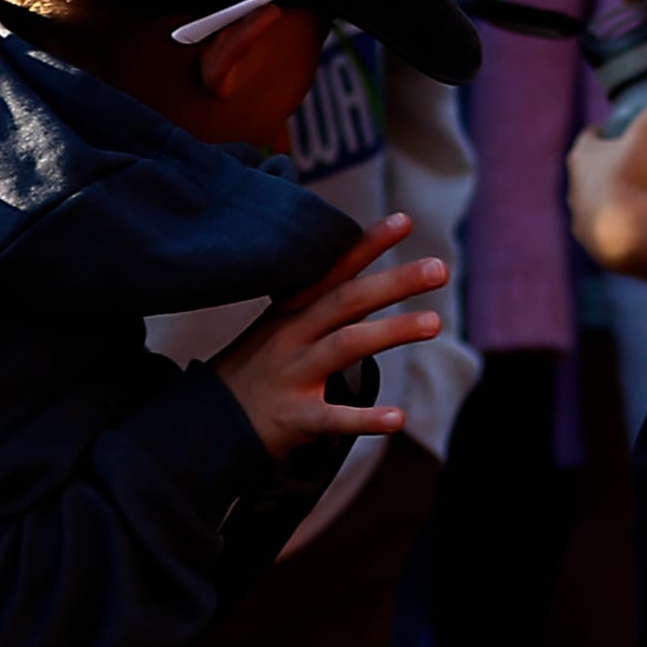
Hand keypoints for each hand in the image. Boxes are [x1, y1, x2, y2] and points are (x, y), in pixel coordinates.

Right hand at [211, 214, 446, 458]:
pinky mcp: (293, 417)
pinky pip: (333, 417)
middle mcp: (292, 336)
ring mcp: (292, 374)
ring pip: (345, 345)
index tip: (404, 221)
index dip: (368, 245)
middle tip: (440, 268)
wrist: (206, 425)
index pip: (335, 272)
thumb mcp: (279, 330)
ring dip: (391, 331)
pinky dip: (366, 419)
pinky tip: (398, 419)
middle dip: (394, 282)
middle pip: (347, 301)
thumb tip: (365, 282)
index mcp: (292, 312)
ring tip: (434, 323)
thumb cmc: (254, 373)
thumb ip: (319, 307)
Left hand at [567, 73, 646, 285]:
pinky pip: (615, 234)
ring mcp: (586, 225)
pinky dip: (628, 227)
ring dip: (620, 202)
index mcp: (581, 159)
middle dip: (613, 168)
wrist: (634, 236)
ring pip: (602, 206)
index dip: (606, 134)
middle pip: (594, 174)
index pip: (591, 140)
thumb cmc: (634, 177)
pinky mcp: (600, 252)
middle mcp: (575, 192)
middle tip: (641, 164)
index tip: (620, 130)